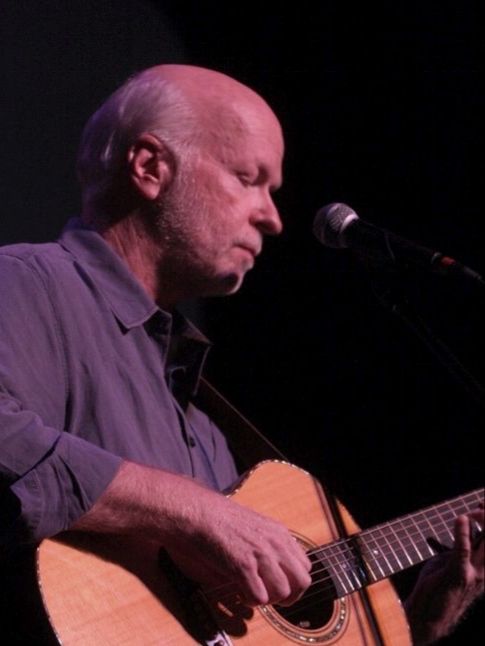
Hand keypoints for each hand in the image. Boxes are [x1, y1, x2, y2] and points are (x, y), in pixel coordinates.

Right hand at [162, 486, 312, 606]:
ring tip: (252, 592)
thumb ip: (270, 545)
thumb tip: (276, 573)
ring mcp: (261, 554)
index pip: (305, 566)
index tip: (277, 584)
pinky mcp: (243, 565)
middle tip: (269, 595)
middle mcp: (275, 543)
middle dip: (288, 596)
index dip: (293, 581)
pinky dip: (251, 601)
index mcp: (280, 533)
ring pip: (283, 593)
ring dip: (269, 600)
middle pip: (302, 582)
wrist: (198, 512)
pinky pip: (260, 598)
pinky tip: (240, 591)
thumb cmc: (219, 519)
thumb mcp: (255, 526)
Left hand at [405, 506, 483, 644]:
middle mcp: (483, 573)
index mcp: (482, 571)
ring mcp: (473, 575)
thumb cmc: (435, 591)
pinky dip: (462, 532)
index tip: (481, 506)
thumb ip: (456, 549)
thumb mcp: (448, 564)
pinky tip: (461, 519)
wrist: (428, 617)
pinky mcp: (457, 574)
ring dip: (481, 523)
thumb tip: (459, 529)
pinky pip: (463, 550)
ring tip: (476, 510)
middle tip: (482, 505)